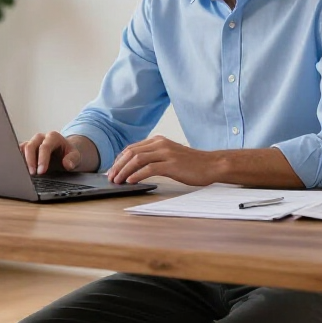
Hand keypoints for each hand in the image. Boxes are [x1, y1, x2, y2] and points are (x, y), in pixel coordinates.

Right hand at [20, 131, 83, 174]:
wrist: (65, 152)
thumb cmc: (69, 154)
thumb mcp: (76, 156)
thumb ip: (73, 159)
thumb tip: (67, 164)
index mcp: (53, 137)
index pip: (45, 147)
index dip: (42, 159)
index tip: (41, 171)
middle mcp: (41, 137)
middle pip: (31, 146)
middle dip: (30, 161)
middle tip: (32, 174)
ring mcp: (33, 142)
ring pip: (23, 148)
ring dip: (22, 160)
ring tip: (25, 173)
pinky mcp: (27, 148)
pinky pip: (19, 152)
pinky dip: (19, 160)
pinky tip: (20, 169)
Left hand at [107, 136, 221, 185]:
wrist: (211, 165)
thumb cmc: (191, 164)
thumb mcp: (170, 155)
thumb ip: (155, 157)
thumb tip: (135, 168)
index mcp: (158, 141)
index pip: (132, 148)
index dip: (119, 159)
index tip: (112, 170)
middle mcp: (160, 144)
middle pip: (131, 152)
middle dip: (118, 165)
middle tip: (110, 177)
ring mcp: (166, 153)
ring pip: (137, 159)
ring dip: (124, 170)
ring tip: (117, 181)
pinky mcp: (171, 164)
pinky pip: (148, 168)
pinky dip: (136, 175)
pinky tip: (130, 181)